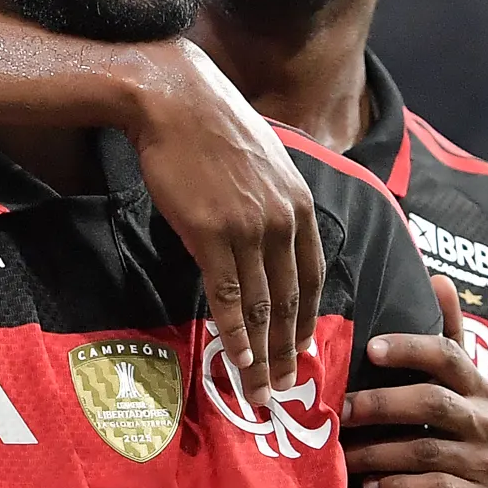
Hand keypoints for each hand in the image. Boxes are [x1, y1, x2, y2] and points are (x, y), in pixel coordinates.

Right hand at [128, 39, 320, 410]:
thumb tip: (265, 235)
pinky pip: (229, 296)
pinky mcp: (214, 234)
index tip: (304, 348)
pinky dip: (235, 334)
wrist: (175, 99)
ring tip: (260, 388)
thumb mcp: (263, 163)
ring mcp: (251, 229)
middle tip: (285, 386)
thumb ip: (272, 204)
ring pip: (262, 307)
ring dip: (263, 354)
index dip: (308, 319)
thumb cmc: (212, 127)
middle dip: (289, 349)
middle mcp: (285, 221)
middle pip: (291, 300)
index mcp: (301, 205)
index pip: (311, 276)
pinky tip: (238, 360)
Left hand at [349, 274, 487, 487]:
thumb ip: (451, 341)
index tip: (371, 348)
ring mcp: (485, 462)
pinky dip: (398, 487)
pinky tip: (369, 487)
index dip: (411, 349)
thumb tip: (439, 279)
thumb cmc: (470, 443)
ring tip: (342, 454)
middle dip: (381, 404)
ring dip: (377, 451)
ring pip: (426, 449)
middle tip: (339, 409)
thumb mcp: (467, 393)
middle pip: (433, 402)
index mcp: (479, 389)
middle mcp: (486, 421)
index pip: (449, 356)